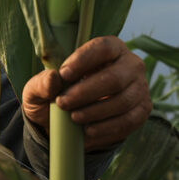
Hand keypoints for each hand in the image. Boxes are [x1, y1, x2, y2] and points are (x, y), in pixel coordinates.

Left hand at [22, 36, 151, 150]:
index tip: (64, 75)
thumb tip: (53, 77)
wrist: (66, 121)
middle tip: (63, 103)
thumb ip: (41, 82)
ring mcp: (139, 88)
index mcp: (109, 48)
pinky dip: (106, 129)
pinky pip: (129, 121)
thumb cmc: (54, 94)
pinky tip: (87, 132)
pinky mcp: (141, 111)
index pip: (102, 48)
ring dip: (95, 111)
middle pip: (114, 77)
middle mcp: (130, 65)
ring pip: (122, 101)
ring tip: (73, 118)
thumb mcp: (38, 88)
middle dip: (85, 92)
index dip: (83, 60)